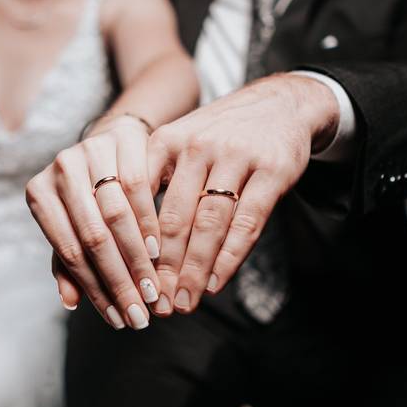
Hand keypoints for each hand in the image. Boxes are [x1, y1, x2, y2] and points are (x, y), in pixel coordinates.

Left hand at [25, 115, 161, 329]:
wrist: (112, 145)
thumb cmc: (88, 196)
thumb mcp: (73, 228)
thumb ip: (68, 264)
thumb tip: (70, 302)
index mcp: (39, 194)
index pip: (69, 251)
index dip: (95, 289)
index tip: (118, 317)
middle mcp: (60, 169)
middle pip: (93, 235)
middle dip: (119, 280)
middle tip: (139, 311)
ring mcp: (89, 151)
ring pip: (116, 213)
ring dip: (137, 257)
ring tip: (151, 288)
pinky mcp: (121, 141)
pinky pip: (139, 187)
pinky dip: (149, 222)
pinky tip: (159, 250)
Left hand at [147, 74, 338, 312]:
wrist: (280, 103)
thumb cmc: (221, 134)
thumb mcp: (180, 143)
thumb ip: (154, 181)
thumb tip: (126, 240)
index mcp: (167, 141)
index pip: (142, 200)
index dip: (133, 243)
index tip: (128, 280)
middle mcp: (199, 146)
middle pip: (176, 218)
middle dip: (164, 267)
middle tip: (155, 303)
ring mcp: (237, 156)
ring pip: (210, 222)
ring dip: (195, 269)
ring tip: (184, 301)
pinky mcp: (273, 169)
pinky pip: (248, 221)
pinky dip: (230, 256)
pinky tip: (216, 281)